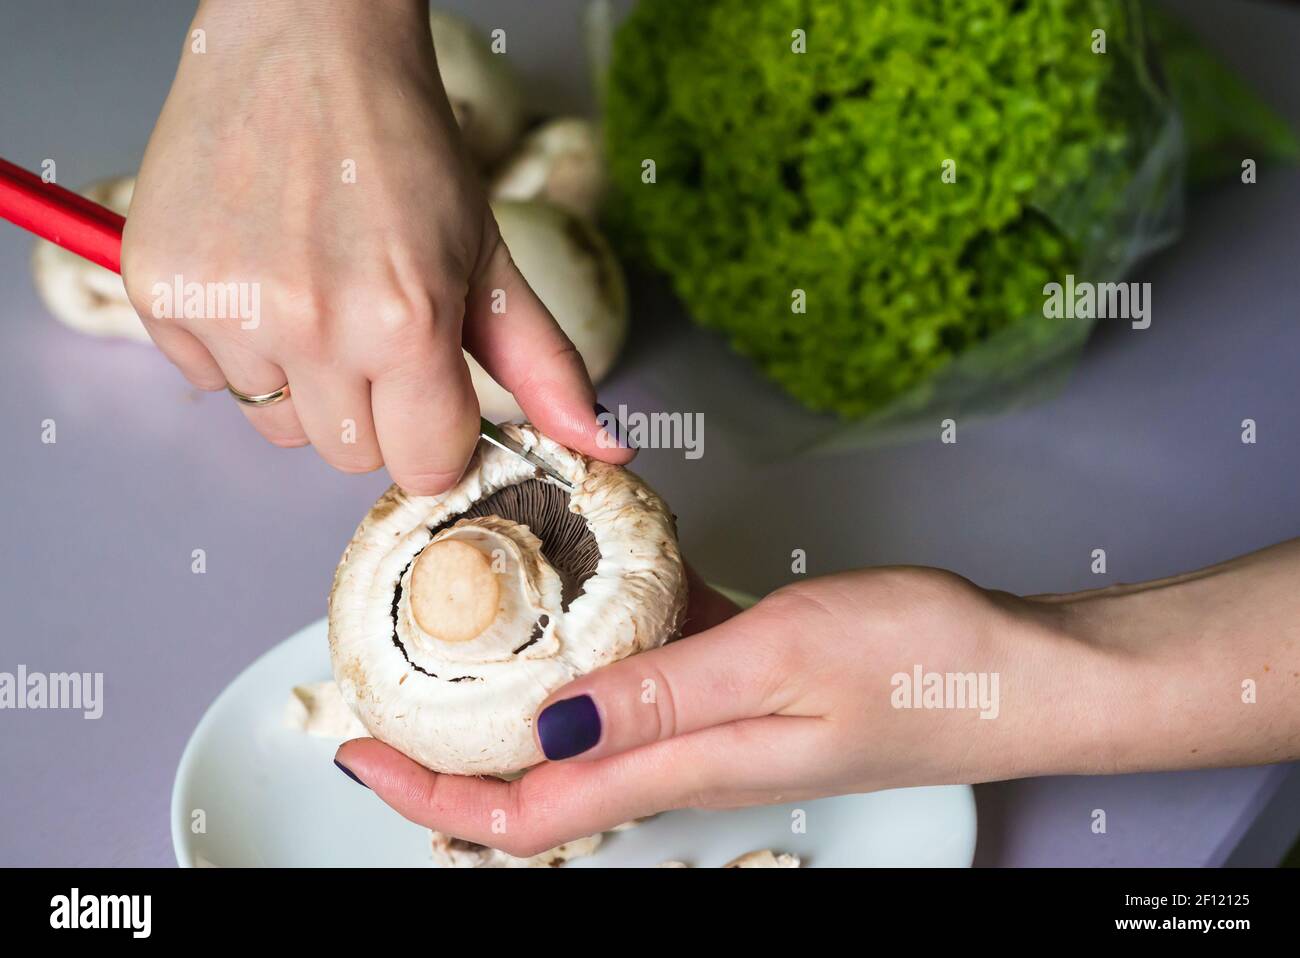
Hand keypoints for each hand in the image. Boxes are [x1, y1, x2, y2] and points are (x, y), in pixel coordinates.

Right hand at [121, 0, 626, 492]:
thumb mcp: (487, 256)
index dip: (436, 434)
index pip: (426, 465)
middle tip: (372, 323)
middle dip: (374, 409)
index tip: (432, 396)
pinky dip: (237, 347)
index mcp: (406, 320)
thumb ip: (544, 366)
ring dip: (303, 382)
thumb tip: (602, 447)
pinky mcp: (162, 293)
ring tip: (314, 288)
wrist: (306, 43)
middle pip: (351, 454)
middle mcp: (313, 325)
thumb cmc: (402, 145)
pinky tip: (259, 272)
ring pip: (279, 425)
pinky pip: (209, 380)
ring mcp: (229, 310)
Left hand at [335, 565, 1109, 855]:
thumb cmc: (920, 664)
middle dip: (450, 753)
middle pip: (538, 780)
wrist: (1020, 670)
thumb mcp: (779, 656)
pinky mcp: (742, 679)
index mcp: (682, 762)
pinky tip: (587, 589)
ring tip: (462, 633)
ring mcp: (713, 717)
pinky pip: (644, 672)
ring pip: (585, 724)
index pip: (526, 813)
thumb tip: (545, 724)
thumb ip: (659, 694)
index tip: (362, 752)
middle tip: (387, 689)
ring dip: (514, 694)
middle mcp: (685, 753)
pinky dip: (595, 643)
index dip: (432, 797)